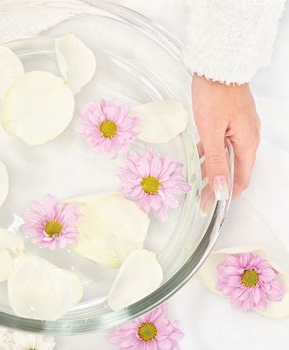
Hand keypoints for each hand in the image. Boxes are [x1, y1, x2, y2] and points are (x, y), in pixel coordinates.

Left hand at [192, 74, 260, 199]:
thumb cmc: (215, 93)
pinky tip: (199, 159)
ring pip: (226, 156)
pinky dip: (211, 154)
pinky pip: (221, 144)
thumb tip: (220, 188)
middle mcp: (247, 137)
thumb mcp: (212, 131)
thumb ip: (215, 161)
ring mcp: (239, 128)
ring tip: (197, 183)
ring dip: (213, 170)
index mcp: (247, 142)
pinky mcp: (229, 120)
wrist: (217, 64)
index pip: (241, 178)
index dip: (226, 194)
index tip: (210, 204)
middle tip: (200, 197)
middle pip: (234, 169)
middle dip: (218, 185)